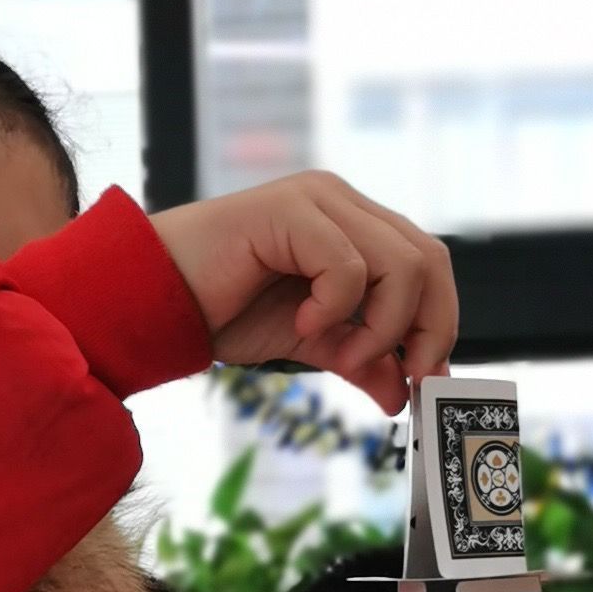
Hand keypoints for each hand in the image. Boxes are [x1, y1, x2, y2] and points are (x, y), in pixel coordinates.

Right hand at [150, 174, 456, 413]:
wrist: (154, 302)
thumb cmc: (222, 310)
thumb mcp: (310, 340)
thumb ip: (359, 356)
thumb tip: (403, 391)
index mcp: (352, 223)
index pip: (429, 263)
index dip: (438, 321)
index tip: (424, 378)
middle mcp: (341, 202)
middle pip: (429, 259)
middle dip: (425, 327)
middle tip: (401, 374)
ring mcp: (317, 200)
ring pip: (400, 263)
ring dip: (381, 326)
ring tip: (340, 353)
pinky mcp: (289, 209)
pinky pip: (348, 266)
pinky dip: (335, 309)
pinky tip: (301, 325)